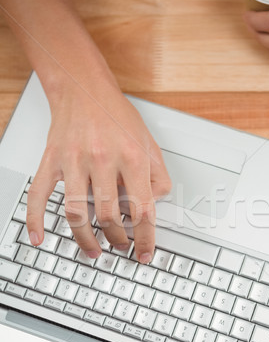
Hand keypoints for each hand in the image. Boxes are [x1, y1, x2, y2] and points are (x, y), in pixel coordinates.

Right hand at [27, 81, 170, 262]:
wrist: (83, 88)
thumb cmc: (115, 114)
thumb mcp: (149, 142)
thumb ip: (158, 175)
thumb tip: (158, 201)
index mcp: (132, 157)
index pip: (142, 210)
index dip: (145, 238)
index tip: (144, 254)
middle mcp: (103, 159)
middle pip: (109, 215)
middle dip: (117, 239)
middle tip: (121, 246)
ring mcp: (74, 161)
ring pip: (77, 212)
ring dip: (85, 239)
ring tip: (94, 251)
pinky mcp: (52, 160)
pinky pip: (40, 194)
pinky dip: (36, 219)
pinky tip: (39, 236)